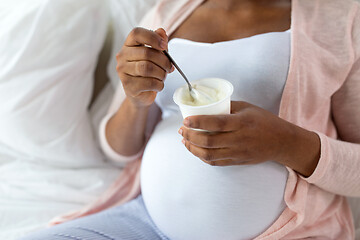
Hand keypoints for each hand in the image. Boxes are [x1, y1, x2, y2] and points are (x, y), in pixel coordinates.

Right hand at [116, 27, 173, 107]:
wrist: (141, 94)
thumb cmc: (148, 73)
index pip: (136, 33)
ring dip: (161, 73)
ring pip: (147, 68)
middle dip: (163, 61)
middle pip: (146, 53)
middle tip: (169, 67)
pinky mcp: (128, 86)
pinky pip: (149, 83)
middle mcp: (122, 56)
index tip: (164, 46)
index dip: (152, 37)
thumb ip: (159, 44)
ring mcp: (123, 72)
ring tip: (163, 76)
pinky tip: (158, 85)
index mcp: (129, 45)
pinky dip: (159, 84)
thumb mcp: (156, 56)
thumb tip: (161, 32)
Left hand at [179, 101, 319, 176]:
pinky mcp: (237, 161)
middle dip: (190, 136)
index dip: (198, 122)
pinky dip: (202, 157)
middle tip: (182, 130)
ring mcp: (237, 152)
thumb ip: (227, 106)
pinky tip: (196, 150)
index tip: (185, 120)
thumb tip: (207, 106)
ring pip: (209, 154)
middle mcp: (239, 139)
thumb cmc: (264, 121)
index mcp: (241, 123)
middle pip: (208, 141)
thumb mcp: (248, 108)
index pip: (216, 123)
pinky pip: (215, 162)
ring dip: (192, 148)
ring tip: (184, 141)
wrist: (282, 142)